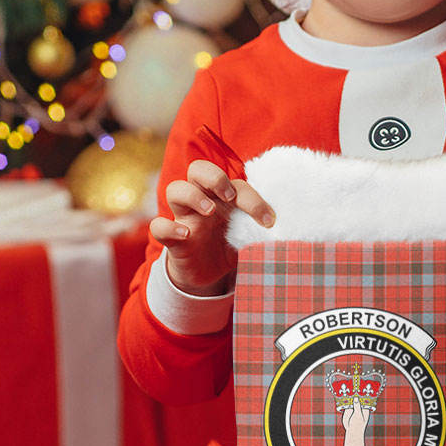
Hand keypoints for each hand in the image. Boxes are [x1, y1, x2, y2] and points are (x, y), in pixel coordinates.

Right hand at [149, 159, 273, 295]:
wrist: (209, 276)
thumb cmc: (230, 246)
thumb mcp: (248, 236)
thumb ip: (261, 229)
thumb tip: (288, 229)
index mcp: (223, 197)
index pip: (235, 183)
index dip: (253, 198)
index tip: (268, 220)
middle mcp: (202, 201)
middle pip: (198, 169)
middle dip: (214, 177)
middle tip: (229, 196)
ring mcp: (184, 218)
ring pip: (175, 189)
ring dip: (193, 195)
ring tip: (210, 211)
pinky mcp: (171, 239)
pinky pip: (158, 226)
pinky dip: (168, 227)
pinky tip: (186, 235)